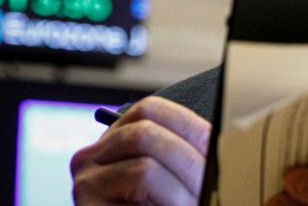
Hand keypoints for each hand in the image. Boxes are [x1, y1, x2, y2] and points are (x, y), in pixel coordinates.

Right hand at [71, 96, 211, 204]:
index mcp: (114, 141)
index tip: (216, 145)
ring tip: (195, 201)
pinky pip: (138, 184)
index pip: (150, 110)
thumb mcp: (173, 178)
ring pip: (144, 164)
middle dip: (189, 158)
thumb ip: (185, 155)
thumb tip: (223, 138)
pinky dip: (168, 199)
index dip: (188, 124)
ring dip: (182, 186)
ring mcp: (84, 182)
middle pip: (146, 132)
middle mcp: (91, 157)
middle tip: (212, 182)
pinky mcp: (86, 204)